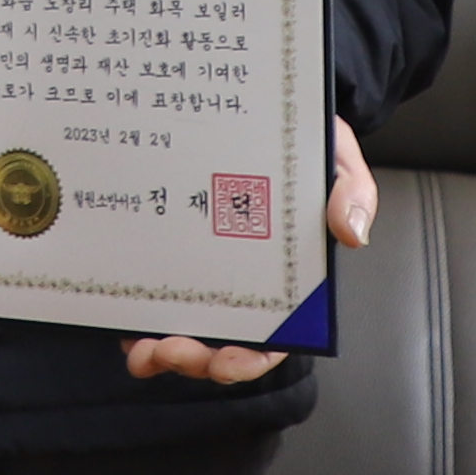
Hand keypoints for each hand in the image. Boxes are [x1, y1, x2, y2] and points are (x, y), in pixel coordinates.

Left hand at [124, 118, 375, 383]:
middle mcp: (247, 285)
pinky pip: (155, 296)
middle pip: (222, 342)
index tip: (224, 363)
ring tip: (140, 350)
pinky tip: (123, 325)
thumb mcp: (339, 161)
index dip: (249, 359)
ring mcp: (206, 271)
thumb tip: (353, 233)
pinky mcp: (175, 252)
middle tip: (169, 351)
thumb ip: (351, 194)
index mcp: (290, 281)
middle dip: (194, 358)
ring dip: (161, 350)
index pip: (273, 337)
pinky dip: (137, 319)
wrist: (274, 111)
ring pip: (185, 328)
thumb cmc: (309, 146)